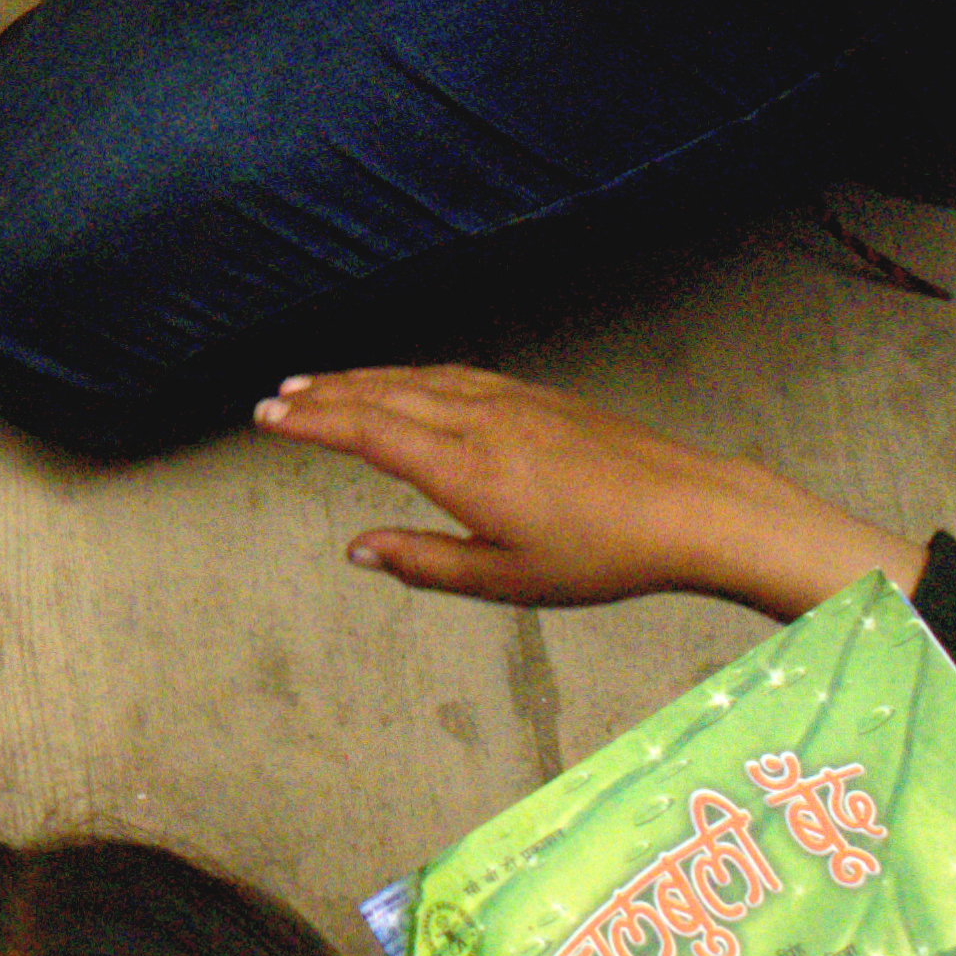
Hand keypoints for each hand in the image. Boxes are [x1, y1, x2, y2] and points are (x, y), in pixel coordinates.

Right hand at [252, 367, 927, 620]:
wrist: (689, 509)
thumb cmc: (601, 556)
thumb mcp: (508, 580)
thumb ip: (425, 563)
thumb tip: (357, 549)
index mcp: (463, 469)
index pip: (367, 432)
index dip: (311, 422)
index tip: (266, 417)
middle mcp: (478, 422)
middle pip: (382, 395)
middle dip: (323, 394)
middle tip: (275, 396)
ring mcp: (510, 401)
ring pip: (416, 378)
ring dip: (361, 378)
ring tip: (320, 382)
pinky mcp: (537, 397)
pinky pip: (454, 374)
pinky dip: (409, 374)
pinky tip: (402, 381)